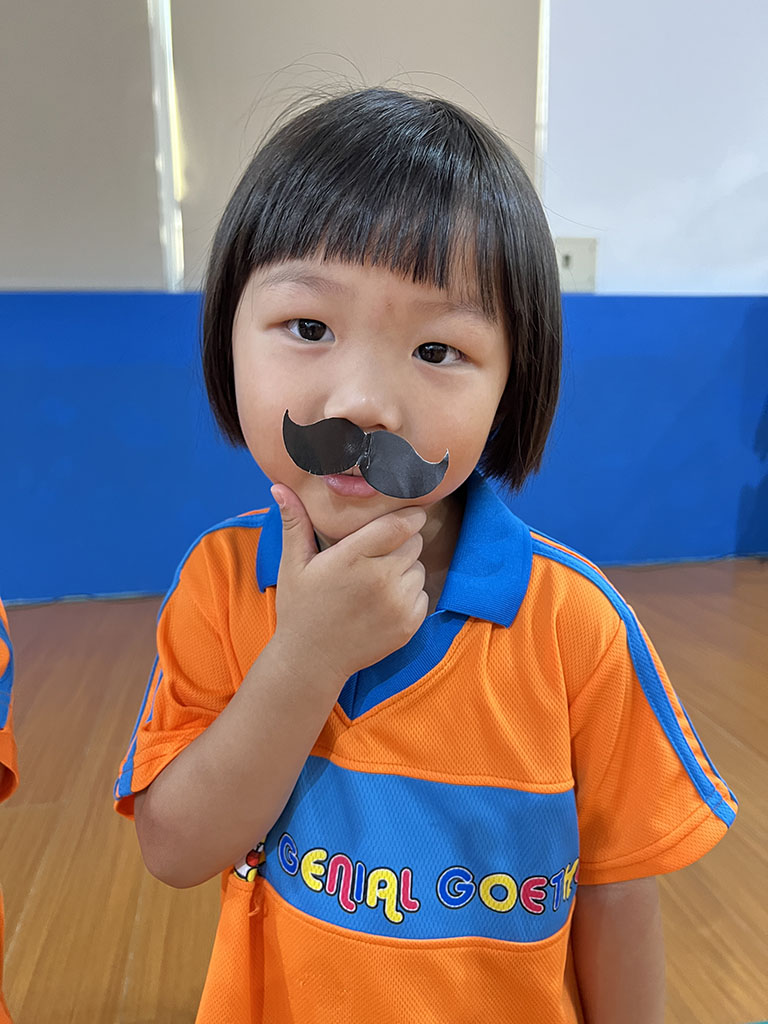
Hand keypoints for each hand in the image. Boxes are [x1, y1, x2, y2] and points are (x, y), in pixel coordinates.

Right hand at [269, 484, 427, 679]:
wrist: (311, 660)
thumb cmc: (301, 607)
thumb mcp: (292, 564)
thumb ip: (294, 523)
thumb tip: (279, 486)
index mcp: (352, 558)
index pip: (398, 525)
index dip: (409, 515)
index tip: (409, 513)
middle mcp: (379, 579)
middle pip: (413, 543)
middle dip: (401, 543)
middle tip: (378, 555)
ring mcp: (397, 604)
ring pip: (419, 568)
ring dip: (406, 569)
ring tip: (377, 581)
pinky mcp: (409, 624)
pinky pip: (423, 594)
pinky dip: (410, 595)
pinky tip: (383, 602)